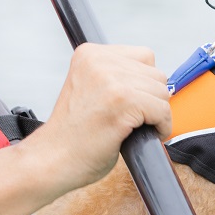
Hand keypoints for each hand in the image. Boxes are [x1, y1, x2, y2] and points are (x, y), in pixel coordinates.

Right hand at [28, 44, 171, 195]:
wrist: (52, 160)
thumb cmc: (73, 134)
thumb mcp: (89, 89)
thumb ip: (115, 77)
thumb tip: (157, 83)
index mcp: (89, 54)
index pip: (143, 56)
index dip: (143, 83)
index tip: (133, 102)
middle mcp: (100, 61)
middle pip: (156, 73)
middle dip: (151, 99)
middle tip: (135, 119)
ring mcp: (111, 80)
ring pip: (162, 92)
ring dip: (157, 114)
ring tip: (137, 128)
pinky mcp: (123, 101)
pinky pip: (162, 110)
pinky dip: (161, 126)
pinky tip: (143, 134)